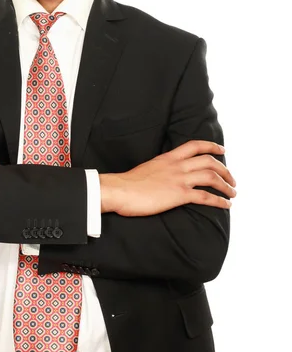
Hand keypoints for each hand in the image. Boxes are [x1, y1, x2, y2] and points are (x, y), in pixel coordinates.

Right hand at [100, 140, 235, 215]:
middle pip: (209, 161)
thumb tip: (165, 174)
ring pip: (211, 177)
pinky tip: (226, 205)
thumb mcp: (148, 168)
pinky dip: (219, 200)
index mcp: (168, 157)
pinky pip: (206, 196)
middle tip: (232, 179)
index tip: (222, 150)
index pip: (195, 146)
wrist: (120, 190)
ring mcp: (179, 179)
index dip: (211, 146)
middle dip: (225, 170)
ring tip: (232, 192)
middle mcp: (177, 166)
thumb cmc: (128, 183)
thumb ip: (160, 169)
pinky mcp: (179, 195)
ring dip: (226, 185)